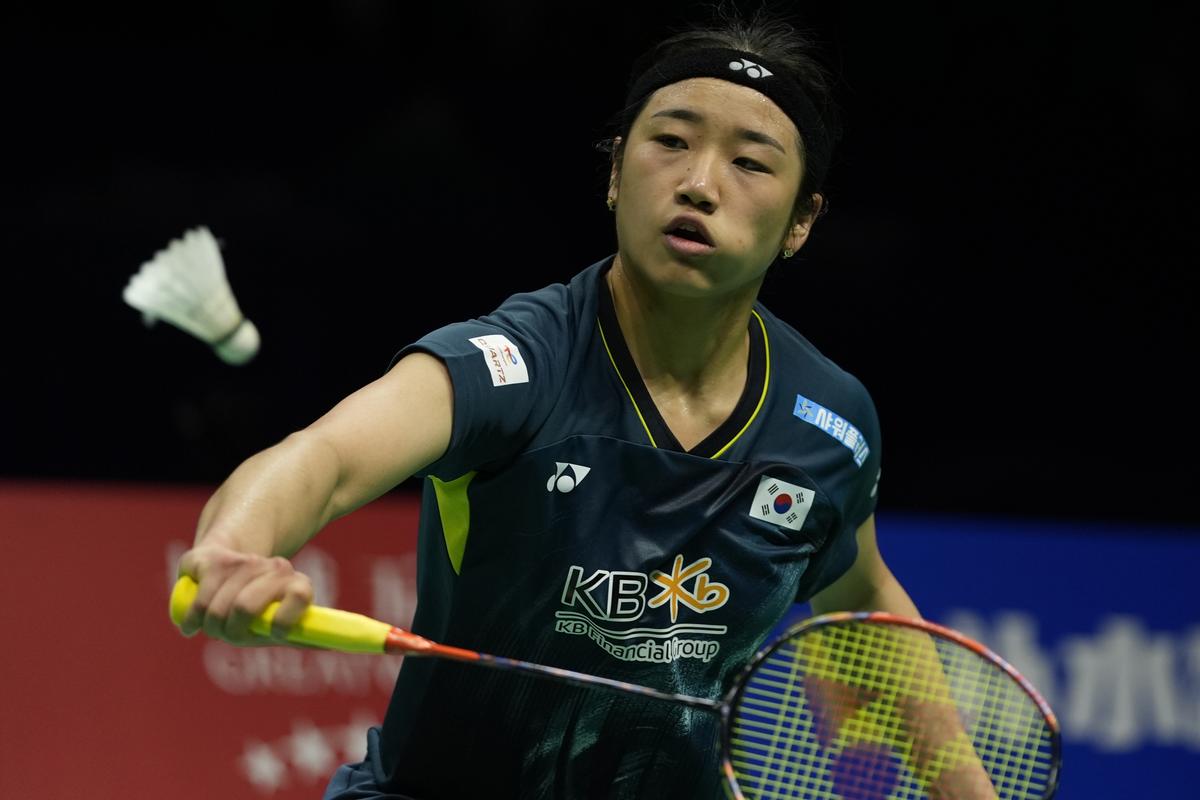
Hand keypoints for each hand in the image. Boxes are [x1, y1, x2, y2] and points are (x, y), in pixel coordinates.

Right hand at [175, 541, 312, 645]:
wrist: (229, 562)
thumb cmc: (260, 605)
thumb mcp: (281, 622)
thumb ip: (300, 635)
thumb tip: (329, 647)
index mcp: (298, 584)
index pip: (301, 595)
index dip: (286, 619)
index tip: (275, 635)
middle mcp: (275, 568)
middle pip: (245, 607)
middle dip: (231, 631)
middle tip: (230, 634)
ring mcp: (243, 561)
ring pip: (218, 608)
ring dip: (210, 626)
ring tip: (214, 624)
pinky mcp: (211, 558)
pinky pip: (198, 600)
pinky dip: (192, 619)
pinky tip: (192, 624)